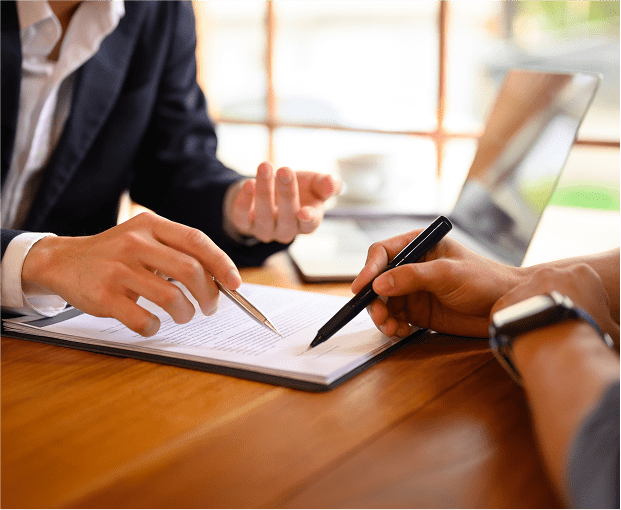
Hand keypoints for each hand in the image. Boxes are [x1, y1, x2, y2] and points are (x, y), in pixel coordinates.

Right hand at [21, 212, 241, 335]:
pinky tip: (152, 324)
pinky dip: (154, 327)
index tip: (235, 283)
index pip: (196, 240)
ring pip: (171, 297)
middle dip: (209, 294)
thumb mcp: (144, 238)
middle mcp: (134, 243)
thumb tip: (220, 278)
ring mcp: (118, 270)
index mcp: (150, 225)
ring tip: (184, 315)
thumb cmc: (116, 253)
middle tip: (210, 307)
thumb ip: (177, 251)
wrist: (63, 261)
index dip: (221, 263)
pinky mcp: (103, 296)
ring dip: (185, 313)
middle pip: (190, 270)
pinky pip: (142, 319)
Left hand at [226, 162, 341, 243]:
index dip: (308, 219)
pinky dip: (244, 202)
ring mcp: (265, 230)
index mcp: (307, 222)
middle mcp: (286, 230)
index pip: (310, 225)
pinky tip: (248, 184)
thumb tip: (332, 185)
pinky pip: (242, 218)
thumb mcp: (315, 183)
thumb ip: (327, 184)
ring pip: (264, 216)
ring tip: (265, 167)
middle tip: (285, 170)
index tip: (304, 211)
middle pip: (287, 217)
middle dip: (286, 193)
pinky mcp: (245, 225)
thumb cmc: (299, 188)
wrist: (270, 188)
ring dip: (264, 191)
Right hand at [351, 230, 522, 337]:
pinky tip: (401, 332)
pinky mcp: (417, 310)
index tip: (361, 288)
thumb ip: (412, 277)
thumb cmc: (484, 280)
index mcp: (418, 246)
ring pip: (383, 301)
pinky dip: (392, 326)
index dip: (368, 269)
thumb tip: (379, 284)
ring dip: (382, 316)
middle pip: (378, 280)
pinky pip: (394, 317)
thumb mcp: (447, 274)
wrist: (505, 306)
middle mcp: (411, 266)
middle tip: (379, 316)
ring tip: (391, 328)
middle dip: (374, 299)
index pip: (382, 253)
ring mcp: (413, 289)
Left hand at [491, 264, 619, 346]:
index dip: (585, 304)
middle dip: (556, 305)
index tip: (583, 320)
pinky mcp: (505, 300)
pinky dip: (513, 324)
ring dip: (533, 314)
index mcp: (582, 273)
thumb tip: (616, 335)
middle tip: (559, 327)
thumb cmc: (589, 333)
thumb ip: (613, 328)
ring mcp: (525, 284)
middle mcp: (550, 272)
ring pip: (529, 299)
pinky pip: (509, 312)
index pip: (584, 285)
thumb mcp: (612, 329)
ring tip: (540, 335)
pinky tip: (521, 338)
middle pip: (553, 289)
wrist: (555, 340)